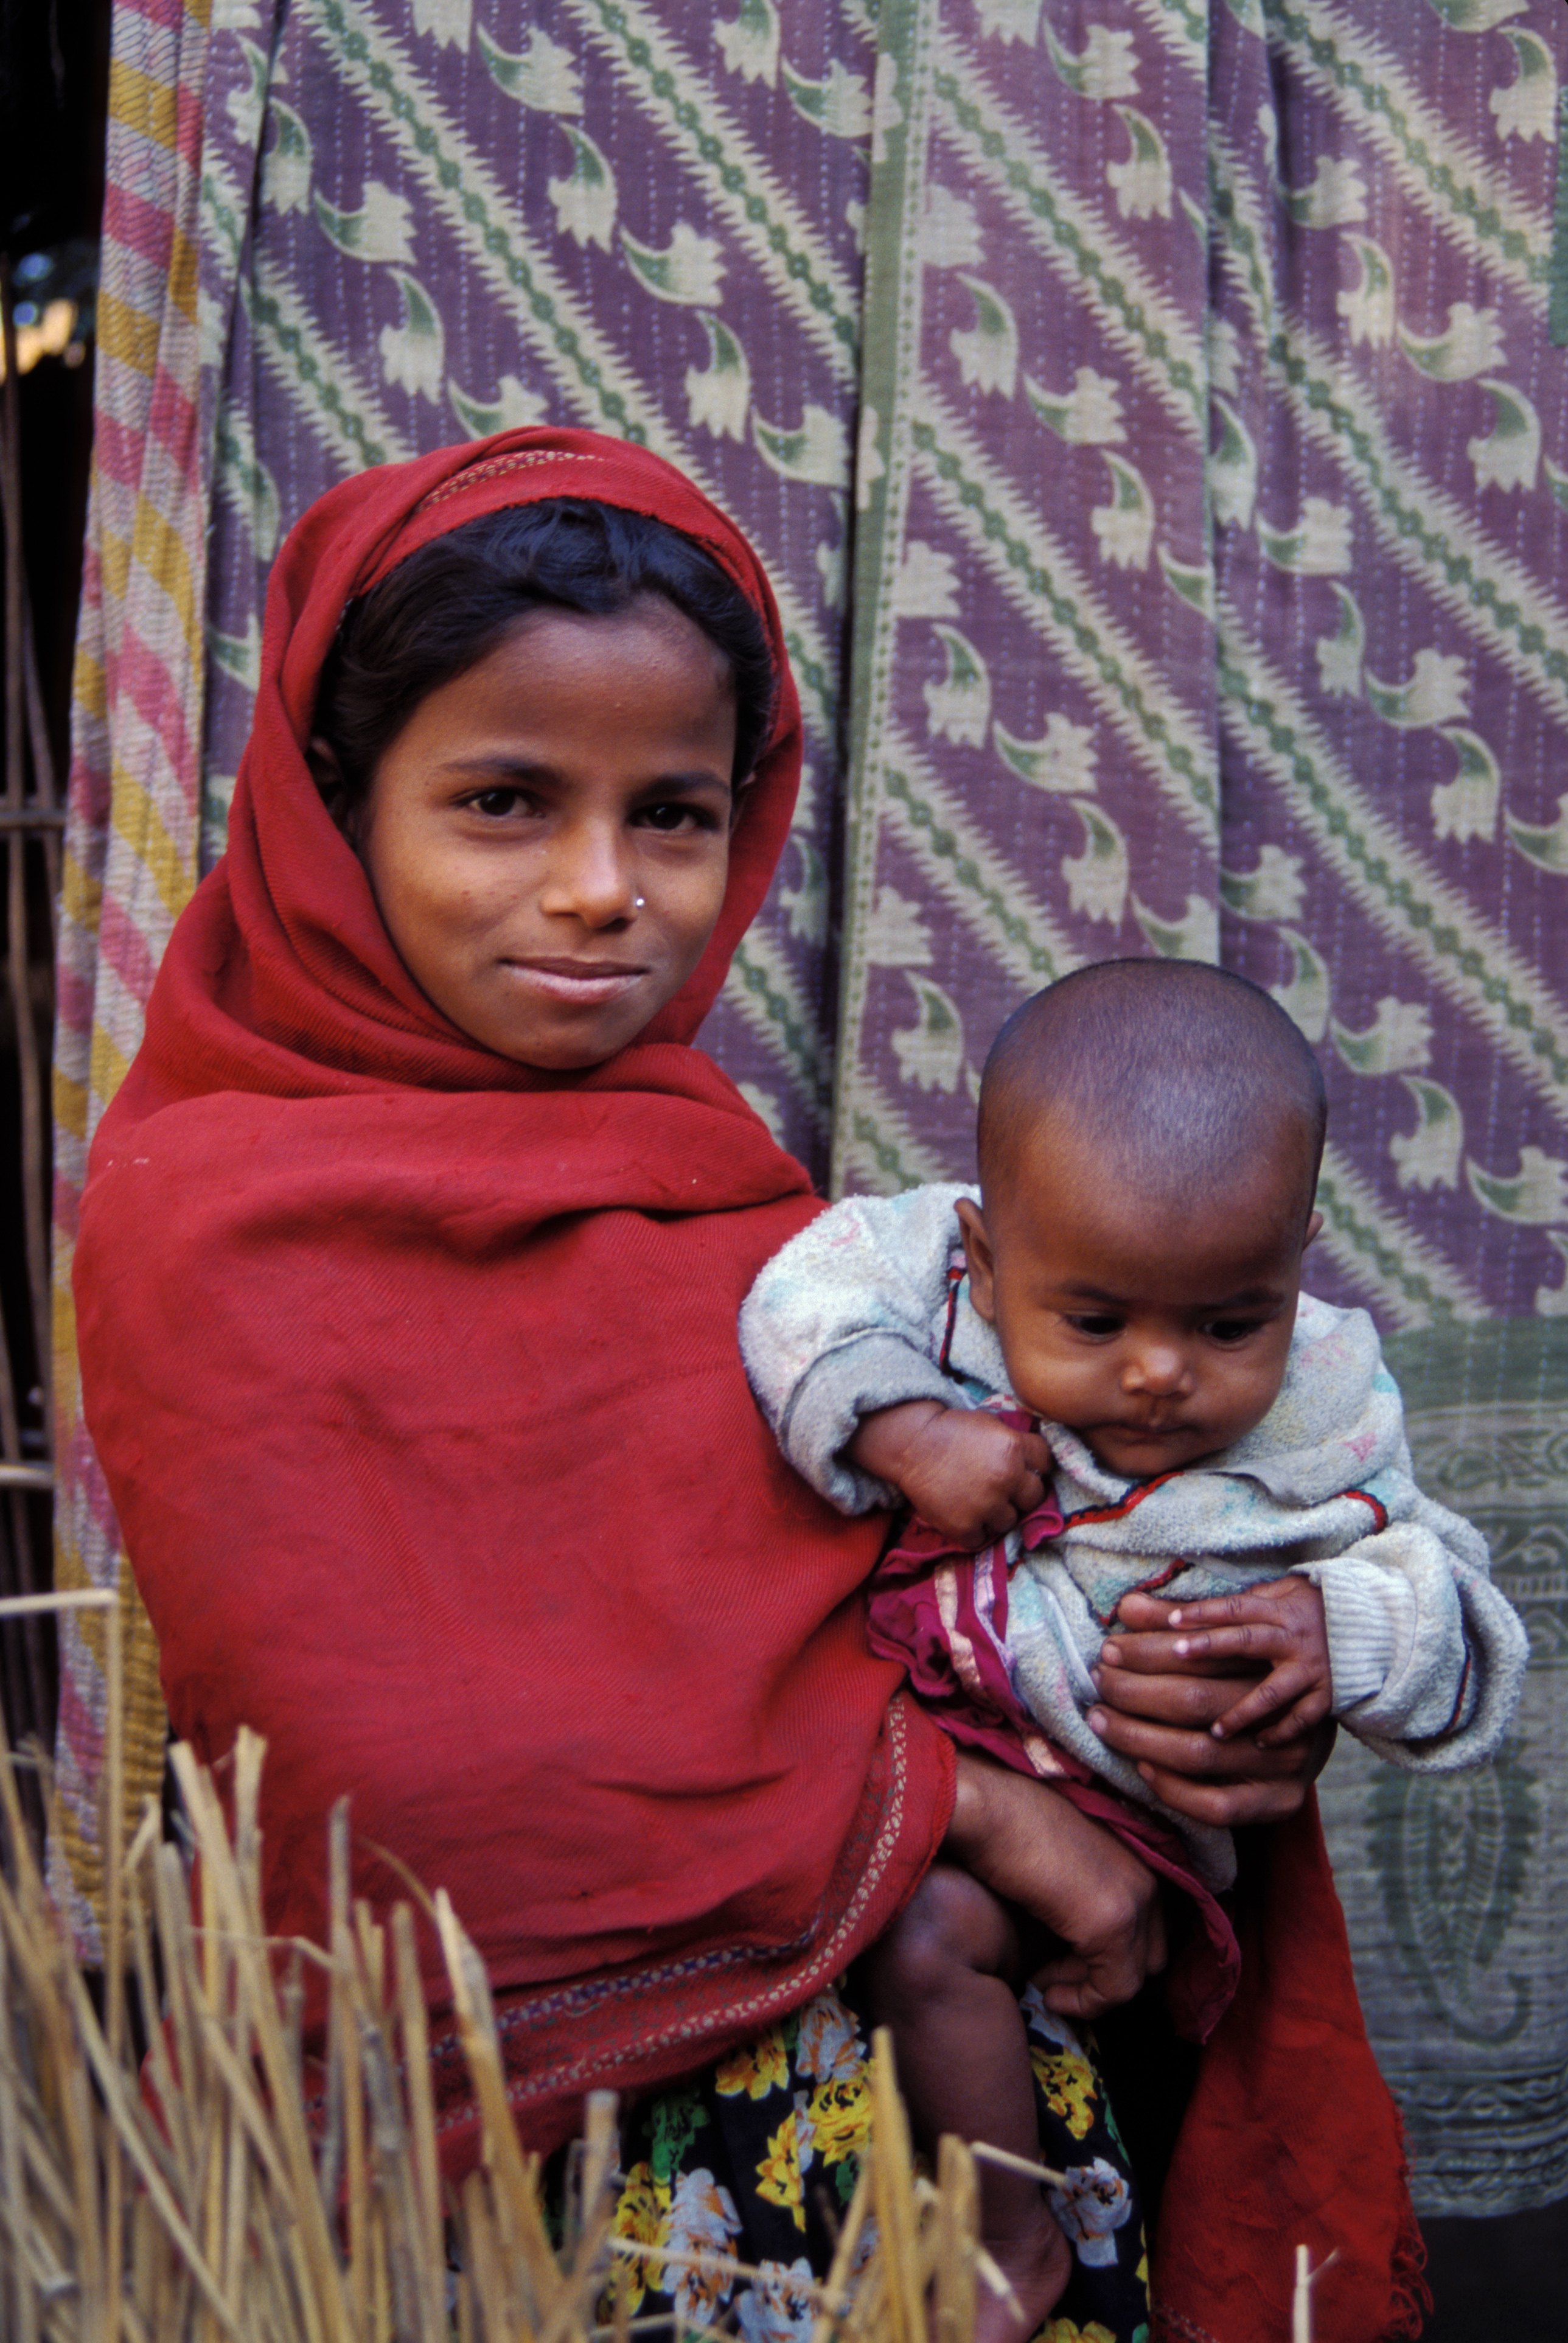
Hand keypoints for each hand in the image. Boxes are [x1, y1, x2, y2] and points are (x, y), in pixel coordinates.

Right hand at [847, 1401, 1051, 1547]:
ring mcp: (986, 1506)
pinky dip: (975, 1529)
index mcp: (1013, 1449)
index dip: (1035, 1465)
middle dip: (1020, 1493)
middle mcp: (1005, 1479)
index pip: (1046, 1462)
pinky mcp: (965, 1527)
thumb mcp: (990, 1424)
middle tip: (1002, 1488)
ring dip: (997, 1513)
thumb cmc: (950, 1429)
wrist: (912, 1445)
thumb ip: (1016, 1441)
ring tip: (979, 1501)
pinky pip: (983, 1538)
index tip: (1024, 1467)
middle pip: (1034, 1497)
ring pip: (1010, 1521)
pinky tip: (965, 1513)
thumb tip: (1035, 1458)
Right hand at [943, 1751, 1165, 2018]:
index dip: (1108, 1954)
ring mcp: (1133, 1902)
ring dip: (1089, 1991)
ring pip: (1133, 1977)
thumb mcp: (1065, 1859)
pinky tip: (1048, 1993)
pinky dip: (1083, 2003)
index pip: (1147, 1929)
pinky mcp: (1111, 1925)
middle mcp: (1148, 1880)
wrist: (987, 1808)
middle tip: (1056, 1975)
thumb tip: (1078, 1939)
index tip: (1064, 1962)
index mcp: (1141, 1858)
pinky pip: (1114, 1990)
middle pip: (1148, 1957)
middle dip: (1103, 1975)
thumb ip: (1085, 1891)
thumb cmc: (1009, 1825)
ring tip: (1046, 1984)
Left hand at [1088, 1583, 1335, 1826]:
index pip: (1201, 1653)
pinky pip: (1220, 1804)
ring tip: (1101, 1720)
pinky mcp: (1284, 1801)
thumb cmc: (1261, 1675)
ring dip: (1140, 1736)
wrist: (1329, 1729)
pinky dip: (1176, 1788)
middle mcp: (1284, 1713)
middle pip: (1196, 1697)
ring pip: (1201, 1752)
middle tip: (1099, 1680)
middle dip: (1135, 1689)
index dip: (1150, 1648)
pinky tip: (1144, 1768)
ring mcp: (1288, 1760)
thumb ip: (1177, 1627)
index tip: (1110, 1648)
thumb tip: (1128, 1606)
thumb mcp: (1231, 1643)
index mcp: (1276, 1666)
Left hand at [1160, 1578, 1331, 1746]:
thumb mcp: (1286, 1592)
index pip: (1237, 1608)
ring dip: (1243, 1712)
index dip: (1204, 1612)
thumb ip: (1248, 1599)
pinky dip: (1281, 1732)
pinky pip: (1302, 1719)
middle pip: (1246, 1640)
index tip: (1171, 1620)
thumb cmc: (1317, 1608)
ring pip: (1272, 1692)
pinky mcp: (1328, 1695)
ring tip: (1215, 1731)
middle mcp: (1294, 1639)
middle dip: (1210, 1646)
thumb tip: (1201, 1605)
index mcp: (1281, 1610)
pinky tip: (1257, 1744)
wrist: (1377, 1629)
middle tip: (1176, 1653)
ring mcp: (1312, 1669)